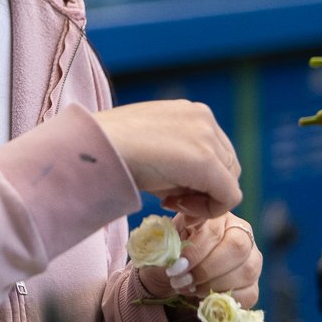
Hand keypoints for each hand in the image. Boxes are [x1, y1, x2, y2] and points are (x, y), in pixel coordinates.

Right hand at [93, 100, 241, 218]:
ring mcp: (208, 137)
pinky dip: (209, 210)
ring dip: (203, 199)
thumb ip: (175, 156)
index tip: (168, 191)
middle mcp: (204, 118)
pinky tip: (176, 206)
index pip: (215, 151)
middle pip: (227, 166)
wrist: (92, 147)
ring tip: (168, 202)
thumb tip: (187, 185)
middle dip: (203, 189)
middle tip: (170, 201)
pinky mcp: (207, 161)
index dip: (198, 178)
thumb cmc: (109, 147)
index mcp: (190, 111)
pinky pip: (228, 196)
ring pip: (229, 181)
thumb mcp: (149, 145)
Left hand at [139, 212, 261, 307]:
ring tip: (189, 288)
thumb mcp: (163, 248)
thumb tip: (175, 256)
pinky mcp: (254, 283)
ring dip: (213, 285)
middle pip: (237, 248)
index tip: (175, 269)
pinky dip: (223, 298)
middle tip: (182, 281)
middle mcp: (240, 232)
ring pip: (246, 270)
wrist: (176, 279)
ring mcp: (252, 258)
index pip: (213, 230)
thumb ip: (167, 249)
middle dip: (206, 269)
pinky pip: (249, 293)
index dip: (195, 252)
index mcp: (216, 217)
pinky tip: (203, 297)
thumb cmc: (170, 257)